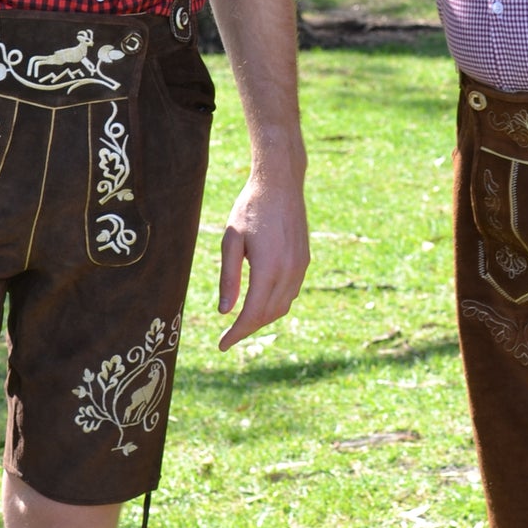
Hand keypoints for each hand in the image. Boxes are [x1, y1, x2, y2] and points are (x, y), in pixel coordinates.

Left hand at [217, 174, 309, 348]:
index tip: (223, 345)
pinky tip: (262, 300)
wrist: (280, 182)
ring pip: (283, 306)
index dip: (237, 333)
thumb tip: (225, 311)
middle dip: (248, 329)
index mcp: (268, 268)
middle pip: (269, 314)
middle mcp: (289, 271)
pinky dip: (276, 303)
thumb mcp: (231, 240)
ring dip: (263, 318)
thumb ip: (229, 277)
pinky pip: (291, 292)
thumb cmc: (250, 208)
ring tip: (243, 321)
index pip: (253, 313)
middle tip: (229, 337)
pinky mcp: (304, 259)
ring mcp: (300, 266)